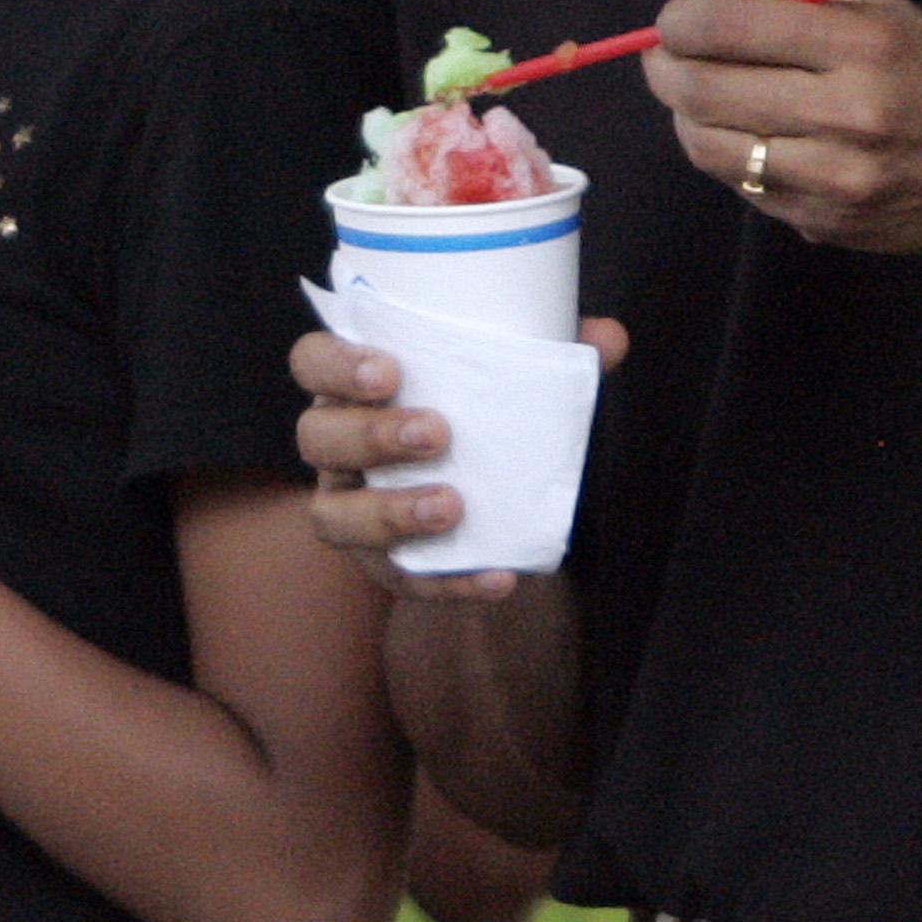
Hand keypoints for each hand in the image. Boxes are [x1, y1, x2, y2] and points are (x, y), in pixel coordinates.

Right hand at [291, 320, 626, 604]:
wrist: (476, 497)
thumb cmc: (471, 411)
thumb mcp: (502, 376)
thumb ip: (550, 352)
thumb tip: (609, 338)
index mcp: (351, 383)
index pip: (312, 360)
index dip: (337, 364)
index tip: (390, 369)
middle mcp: (334, 444)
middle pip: (317, 435)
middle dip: (371, 434)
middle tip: (436, 432)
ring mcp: (348, 506)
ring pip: (335, 516)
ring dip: (390, 512)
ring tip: (451, 506)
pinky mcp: (380, 564)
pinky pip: (400, 579)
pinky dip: (450, 583)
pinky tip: (498, 577)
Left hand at [640, 0, 921, 278]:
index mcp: (865, 46)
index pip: (731, 26)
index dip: (680, 21)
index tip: (674, 20)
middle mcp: (850, 114)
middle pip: (702, 89)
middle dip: (665, 66)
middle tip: (666, 55)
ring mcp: (834, 178)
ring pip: (706, 144)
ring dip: (683, 114)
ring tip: (698, 92)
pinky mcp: (821, 221)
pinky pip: (737, 183)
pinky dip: (721, 152)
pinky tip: (741, 131)